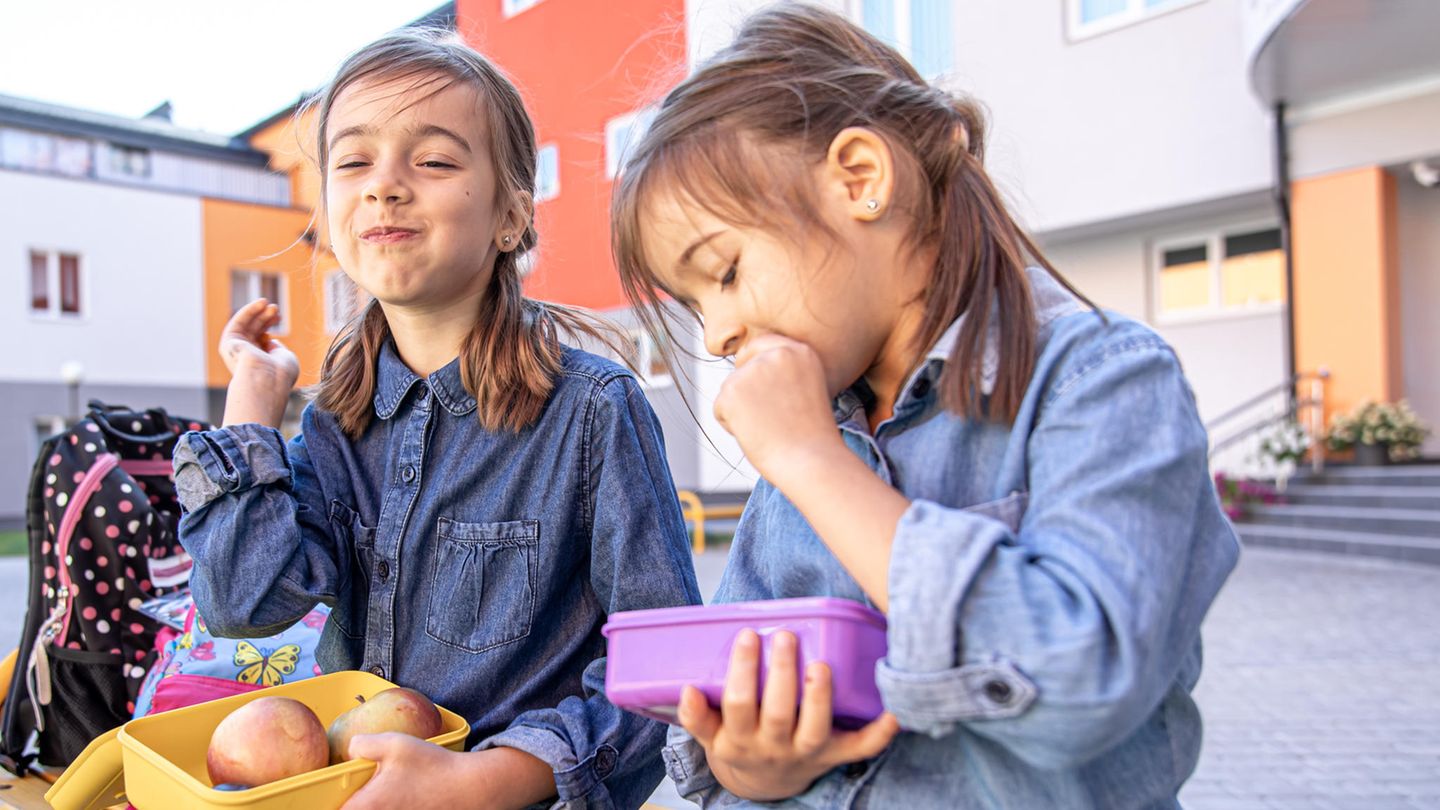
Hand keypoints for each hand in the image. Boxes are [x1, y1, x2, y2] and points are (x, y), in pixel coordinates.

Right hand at [220, 298, 298, 383]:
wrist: (267, 380)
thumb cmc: (281, 373)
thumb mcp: (285, 358)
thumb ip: (277, 349)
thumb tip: (269, 340)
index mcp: (260, 363)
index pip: (261, 339)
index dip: (269, 325)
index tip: (280, 317)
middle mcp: (246, 358)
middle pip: (253, 331)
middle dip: (264, 317)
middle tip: (275, 308)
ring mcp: (236, 351)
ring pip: (245, 326)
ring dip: (257, 312)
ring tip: (270, 304)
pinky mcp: (228, 344)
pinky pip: (237, 323)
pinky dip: (248, 311)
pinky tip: (260, 303)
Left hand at [339, 735, 553, 809]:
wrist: (471, 789)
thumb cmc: (433, 767)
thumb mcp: (395, 743)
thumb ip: (363, 744)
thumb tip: (349, 750)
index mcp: (365, 806)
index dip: (320, 804)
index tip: (315, 796)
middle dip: (346, 801)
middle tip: (349, 789)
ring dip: (367, 804)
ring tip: (380, 790)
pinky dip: (386, 806)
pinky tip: (398, 797)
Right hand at [678, 629, 898, 801]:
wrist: (762, 786)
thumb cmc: (738, 743)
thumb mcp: (711, 735)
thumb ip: (697, 715)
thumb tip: (685, 689)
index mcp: (739, 740)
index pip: (739, 704)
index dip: (742, 672)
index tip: (747, 636)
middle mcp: (773, 747)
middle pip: (777, 712)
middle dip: (781, 673)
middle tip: (785, 636)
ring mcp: (806, 753)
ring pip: (814, 729)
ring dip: (819, 698)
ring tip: (821, 665)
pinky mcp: (832, 755)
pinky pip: (858, 749)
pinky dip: (878, 734)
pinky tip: (893, 715)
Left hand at [714, 335, 843, 486]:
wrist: (810, 461)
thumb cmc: (810, 436)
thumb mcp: (807, 389)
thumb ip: (783, 372)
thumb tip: (751, 370)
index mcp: (800, 351)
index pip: (762, 344)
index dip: (756, 365)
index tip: (764, 391)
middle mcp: (776, 354)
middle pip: (742, 365)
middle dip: (747, 389)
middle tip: (770, 417)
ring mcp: (752, 370)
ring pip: (730, 389)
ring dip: (741, 410)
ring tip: (769, 429)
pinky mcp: (732, 390)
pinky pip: (720, 408)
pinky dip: (731, 425)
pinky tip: (756, 434)